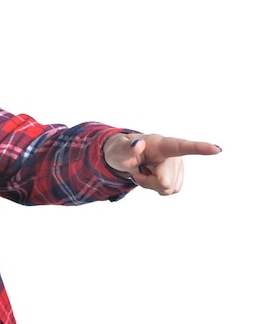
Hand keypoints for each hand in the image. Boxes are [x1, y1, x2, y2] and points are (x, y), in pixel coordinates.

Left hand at [102, 133, 220, 194]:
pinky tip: (152, 176)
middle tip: (138, 172)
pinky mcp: (178, 176)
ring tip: (145, 171)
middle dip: (148, 183)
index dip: (200, 148)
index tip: (217, 149)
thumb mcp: (117, 149)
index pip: (183, 146)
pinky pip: (170, 191)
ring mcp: (178, 165)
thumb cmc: (121, 150)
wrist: (125, 156)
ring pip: (169, 189)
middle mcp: (174, 154)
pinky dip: (157, 188)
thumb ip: (126, 148)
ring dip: (152, 186)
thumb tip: (137, 144)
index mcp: (162, 144)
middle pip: (166, 182)